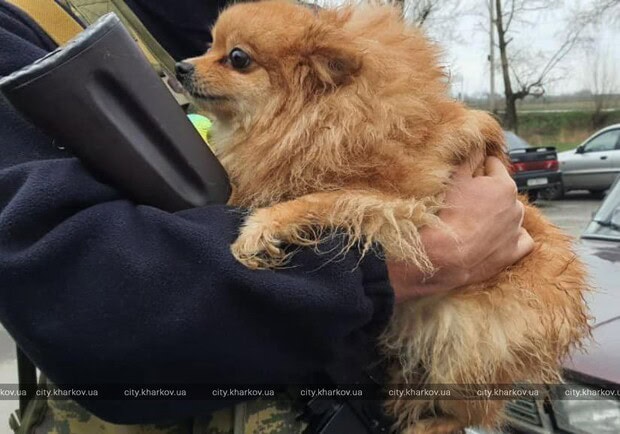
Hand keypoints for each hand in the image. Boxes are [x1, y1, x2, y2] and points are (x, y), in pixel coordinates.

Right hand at [388, 156, 534, 302]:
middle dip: (487, 194)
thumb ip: (468, 159)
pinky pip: (520, 240)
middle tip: (465, 202)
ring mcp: (516, 230)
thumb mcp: (454, 179)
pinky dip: (511, 237)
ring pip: (510, 215)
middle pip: (502, 191)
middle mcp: (515, 206)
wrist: (443, 255)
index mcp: (503, 185)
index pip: (493, 165)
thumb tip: (476, 146)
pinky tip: (495, 238)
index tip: (467, 177)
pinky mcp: (513, 252)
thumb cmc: (447, 216)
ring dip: (497, 216)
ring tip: (474, 223)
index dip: (478, 169)